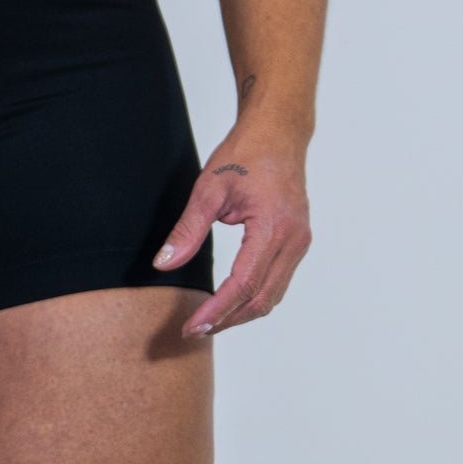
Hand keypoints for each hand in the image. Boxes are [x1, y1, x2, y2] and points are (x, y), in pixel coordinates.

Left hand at [151, 133, 312, 338]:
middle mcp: (294, 240)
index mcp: (274, 226)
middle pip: (260, 298)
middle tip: (193, 330)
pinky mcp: (297, 243)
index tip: (192, 326)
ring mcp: (300, 243)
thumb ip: (187, 230)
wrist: (279, 133)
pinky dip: (253, 299)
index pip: (244, 283)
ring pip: (272, 295)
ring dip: (240, 314)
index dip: (217, 310)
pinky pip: (277, 283)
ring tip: (208, 323)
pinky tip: (229, 303)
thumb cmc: (246, 154)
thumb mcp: (208, 189)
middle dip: (226, 320)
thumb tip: (163, 264)